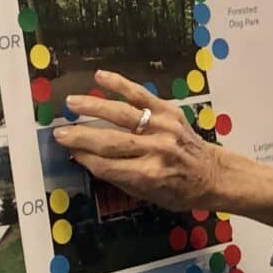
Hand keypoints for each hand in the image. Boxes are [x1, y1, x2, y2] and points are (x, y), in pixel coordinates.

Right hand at [53, 70, 233, 212]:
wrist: (213, 174)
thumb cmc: (179, 190)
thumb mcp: (149, 195)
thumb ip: (119, 177)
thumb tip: (86, 158)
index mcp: (149, 175)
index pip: (106, 165)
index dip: (84, 157)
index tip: (68, 150)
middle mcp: (156, 150)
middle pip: (110, 141)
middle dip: (81, 136)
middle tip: (59, 131)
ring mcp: (164, 128)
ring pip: (122, 114)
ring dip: (93, 107)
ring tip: (71, 102)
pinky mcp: (170, 112)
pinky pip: (142, 95)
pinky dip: (120, 85)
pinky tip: (100, 77)